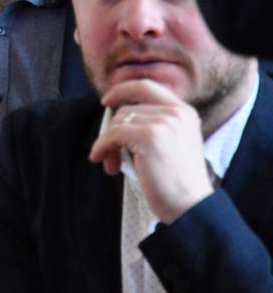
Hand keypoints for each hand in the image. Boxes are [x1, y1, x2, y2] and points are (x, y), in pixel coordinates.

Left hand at [88, 79, 212, 224]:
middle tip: (108, 152)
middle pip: (126, 108)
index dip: (122, 90)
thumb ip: (154, 123)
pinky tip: (102, 160)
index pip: (146, 86)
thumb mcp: (172, 142)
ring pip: (117, 122)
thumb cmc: (177, 181)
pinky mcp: (149, 137)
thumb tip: (115, 110)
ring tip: (112, 164)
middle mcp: (176, 113)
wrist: (192, 207)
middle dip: (112, 129)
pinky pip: (112, 135)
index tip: (106, 101)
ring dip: (108, 143)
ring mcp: (164, 123)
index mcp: (185, 112)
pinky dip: (102, 147)